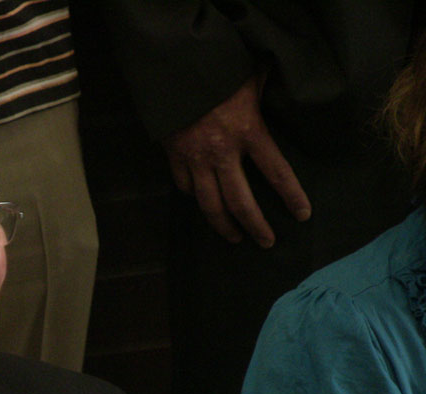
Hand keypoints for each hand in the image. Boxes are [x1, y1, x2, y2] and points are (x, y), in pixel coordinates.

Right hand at [163, 75, 310, 246]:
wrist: (173, 69)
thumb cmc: (218, 69)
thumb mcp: (250, 77)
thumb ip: (265, 88)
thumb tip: (284, 82)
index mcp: (248, 131)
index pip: (276, 172)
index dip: (291, 196)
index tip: (302, 215)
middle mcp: (222, 152)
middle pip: (240, 202)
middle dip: (256, 226)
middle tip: (266, 242)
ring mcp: (195, 158)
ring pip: (210, 204)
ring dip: (223, 225)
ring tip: (234, 237)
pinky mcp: (174, 156)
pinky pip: (185, 186)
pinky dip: (193, 196)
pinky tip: (201, 200)